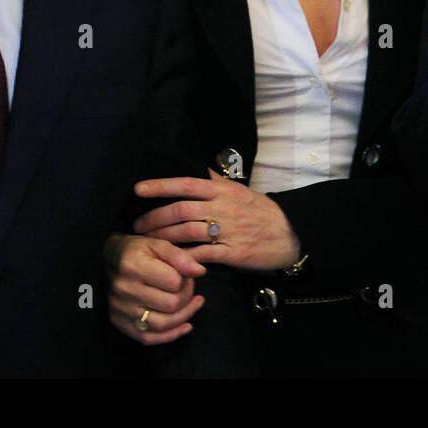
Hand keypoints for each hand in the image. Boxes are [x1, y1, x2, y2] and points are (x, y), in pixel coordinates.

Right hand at [104, 234, 205, 345]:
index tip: (185, 274)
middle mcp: (123, 288)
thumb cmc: (137, 251)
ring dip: (184, 316)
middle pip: (170, 304)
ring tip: (192, 304)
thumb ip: (180, 257)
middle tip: (187, 287)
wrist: (108, 260)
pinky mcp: (119, 322)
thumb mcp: (158, 244)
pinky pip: (149, 338)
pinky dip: (171, 335)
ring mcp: (120, 308)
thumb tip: (200, 272)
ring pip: (162, 324)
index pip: (173, 282)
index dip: (186, 279)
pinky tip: (185, 325)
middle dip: (186, 296)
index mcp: (133, 265)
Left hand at [133, 170, 300, 271]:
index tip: (138, 189)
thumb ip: (215, 181)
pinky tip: (171, 259)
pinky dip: (186, 257)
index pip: (186, 183)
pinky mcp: (234, 253)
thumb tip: (196, 168)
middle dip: (154, 217)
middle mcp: (224, 208)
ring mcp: (229, 231)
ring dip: (164, 238)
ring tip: (148, 242)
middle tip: (137, 225)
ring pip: (188, 232)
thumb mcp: (239, 190)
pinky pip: (204, 255)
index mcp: (223, 191)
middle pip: (181, 210)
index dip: (160, 185)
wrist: (291, 233)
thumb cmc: (261, 211)